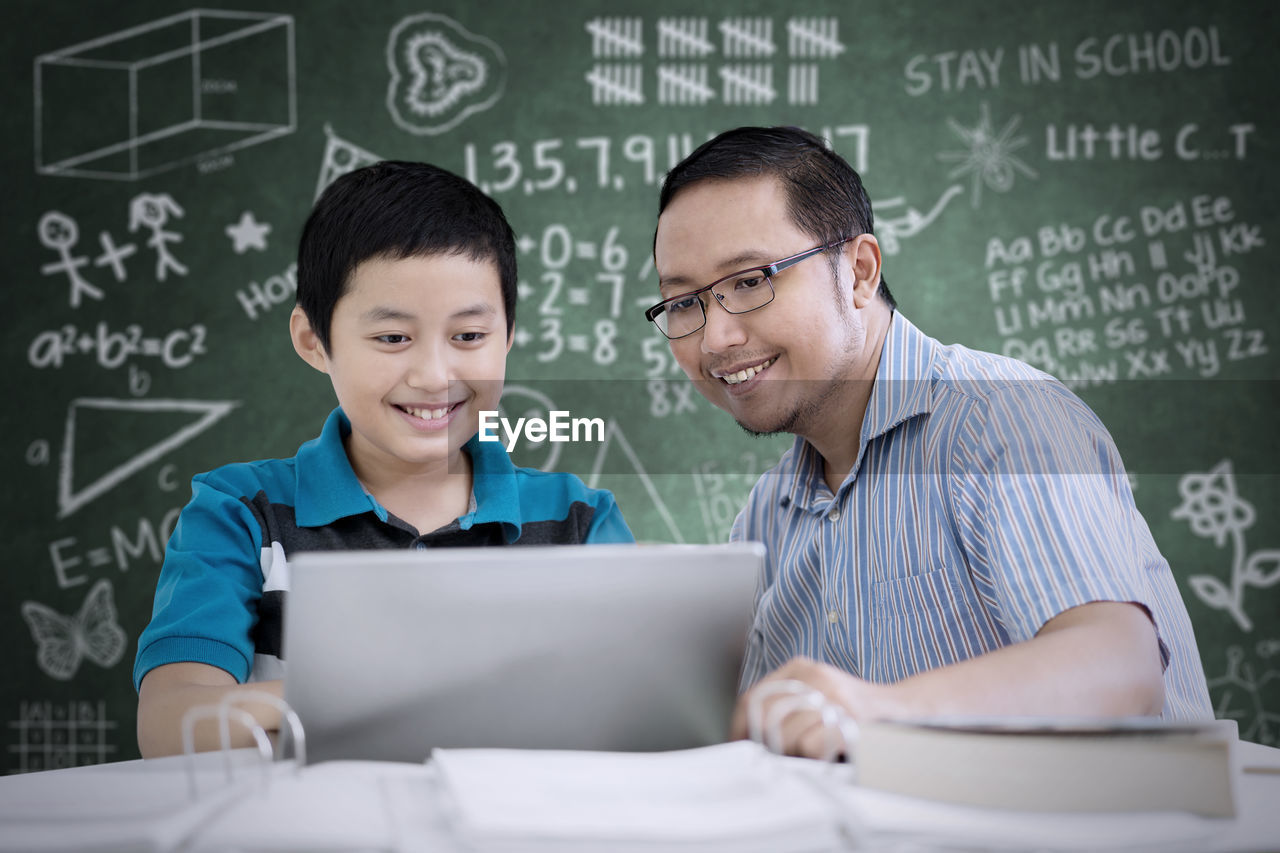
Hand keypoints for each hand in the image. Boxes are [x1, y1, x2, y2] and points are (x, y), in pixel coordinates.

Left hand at [729, 657, 906, 758]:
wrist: (903, 710)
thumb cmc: (856, 714)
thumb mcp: (816, 700)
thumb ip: (786, 709)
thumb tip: (747, 736)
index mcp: (802, 668)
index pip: (754, 697)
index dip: (742, 726)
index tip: (739, 745)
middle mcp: (816, 676)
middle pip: (767, 717)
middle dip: (768, 745)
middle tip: (778, 758)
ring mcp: (833, 695)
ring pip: (788, 734)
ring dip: (795, 754)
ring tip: (811, 755)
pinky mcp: (850, 717)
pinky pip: (812, 745)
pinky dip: (814, 757)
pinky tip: (825, 754)